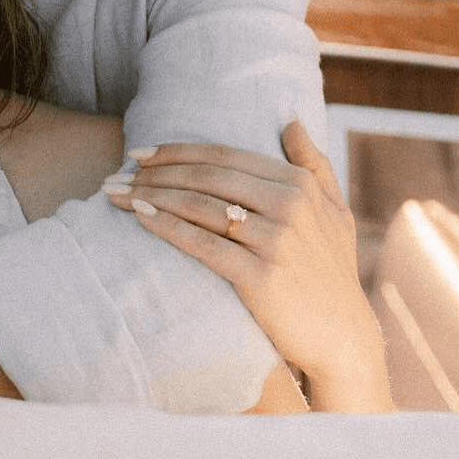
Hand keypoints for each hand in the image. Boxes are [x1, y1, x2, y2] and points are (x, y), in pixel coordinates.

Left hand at [106, 121, 392, 411]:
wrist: (343, 339)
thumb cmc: (332, 272)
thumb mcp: (335, 211)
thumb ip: (314, 163)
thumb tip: (290, 120)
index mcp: (300, 184)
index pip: (224, 156)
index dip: (177, 151)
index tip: (140, 153)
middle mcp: (290, 205)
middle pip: (206, 177)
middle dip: (154, 173)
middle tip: (116, 174)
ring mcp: (276, 241)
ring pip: (199, 206)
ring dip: (151, 196)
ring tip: (116, 194)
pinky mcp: (261, 277)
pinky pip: (204, 244)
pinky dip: (168, 226)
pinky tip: (141, 217)